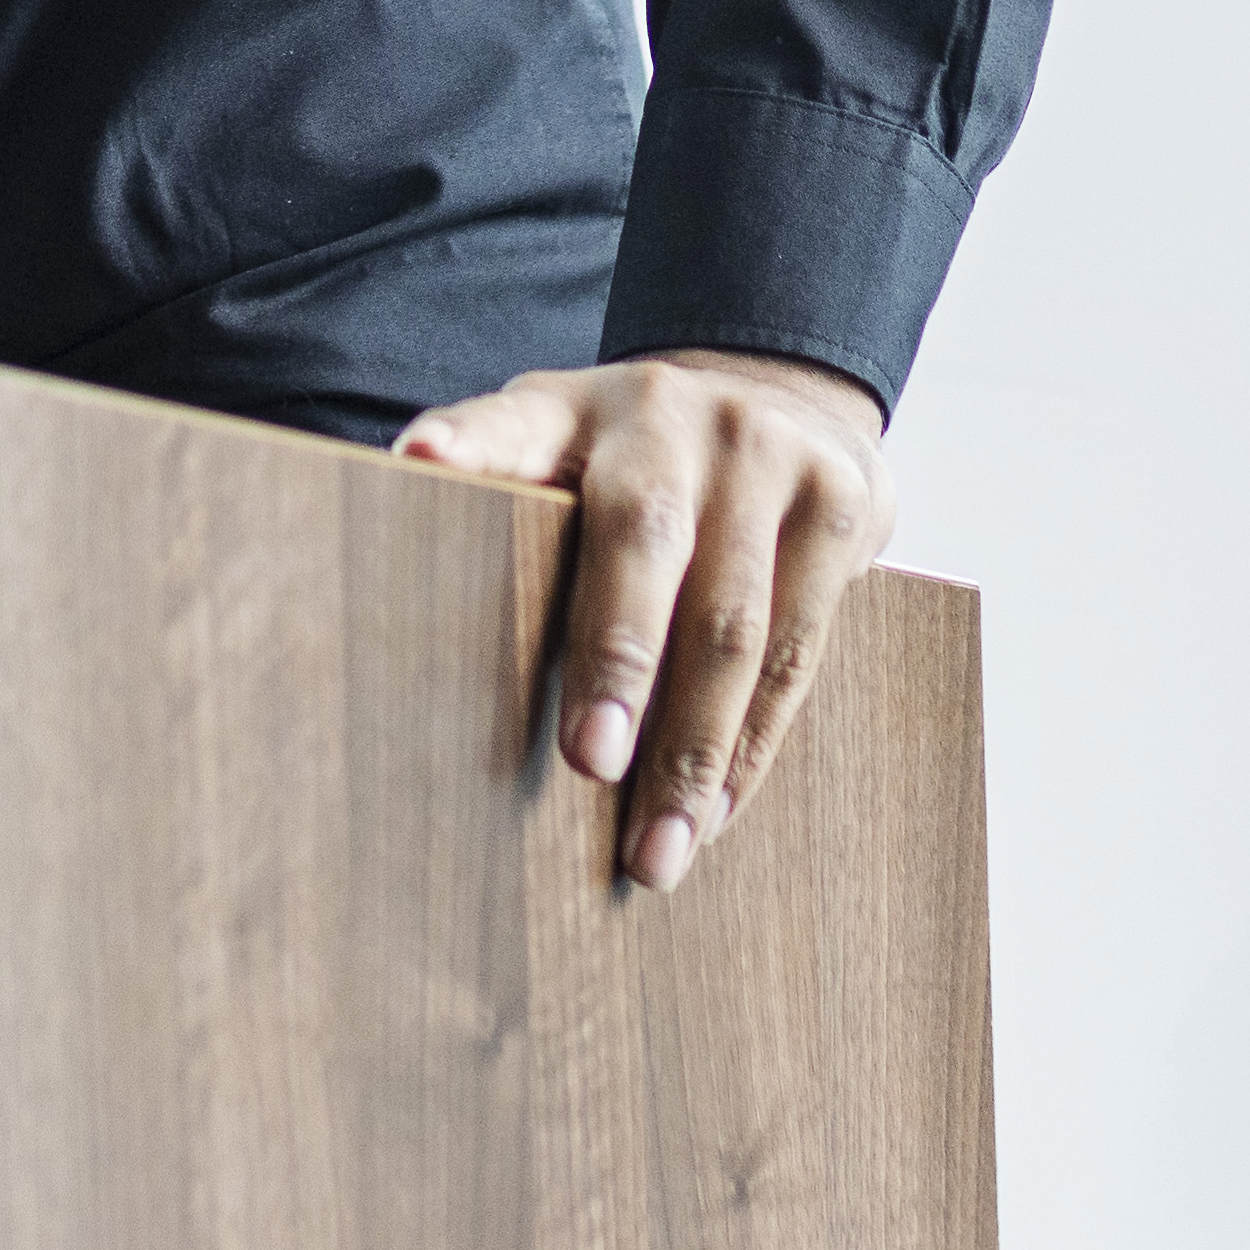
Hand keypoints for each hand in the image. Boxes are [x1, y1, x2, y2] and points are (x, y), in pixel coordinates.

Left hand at [389, 347, 893, 892]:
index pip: (511, 421)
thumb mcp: (556, 445)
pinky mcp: (843, 503)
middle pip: (643, 539)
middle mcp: (671, 417)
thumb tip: (406, 490)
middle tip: (591, 761)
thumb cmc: (635, 460)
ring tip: (658, 849)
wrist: (785, 400)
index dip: (468, 443)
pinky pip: (799, 648)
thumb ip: (490, 481)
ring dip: (695, 747)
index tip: (417, 459)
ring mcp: (766, 453)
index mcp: (575, 407)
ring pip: (735, 619)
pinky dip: (752, 742)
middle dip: (620, 657)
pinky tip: (716, 809)